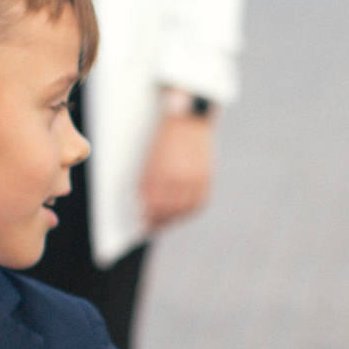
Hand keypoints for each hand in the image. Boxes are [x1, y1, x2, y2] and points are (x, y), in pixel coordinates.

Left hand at [139, 112, 213, 231]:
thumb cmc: (164, 140)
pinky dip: (190, 211)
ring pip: (184, 209)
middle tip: (153, 226)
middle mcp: (179, 177)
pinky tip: (183, 212)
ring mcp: (195, 178)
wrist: (188, 121)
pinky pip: (199, 202)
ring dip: (174, 218)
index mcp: (160, 172)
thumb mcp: (150, 160)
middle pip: (168, 210)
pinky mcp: (206, 177)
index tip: (143, 224)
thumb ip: (146, 184)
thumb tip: (142, 206)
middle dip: (159, 221)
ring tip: (167, 221)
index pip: (153, 205)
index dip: (148, 217)